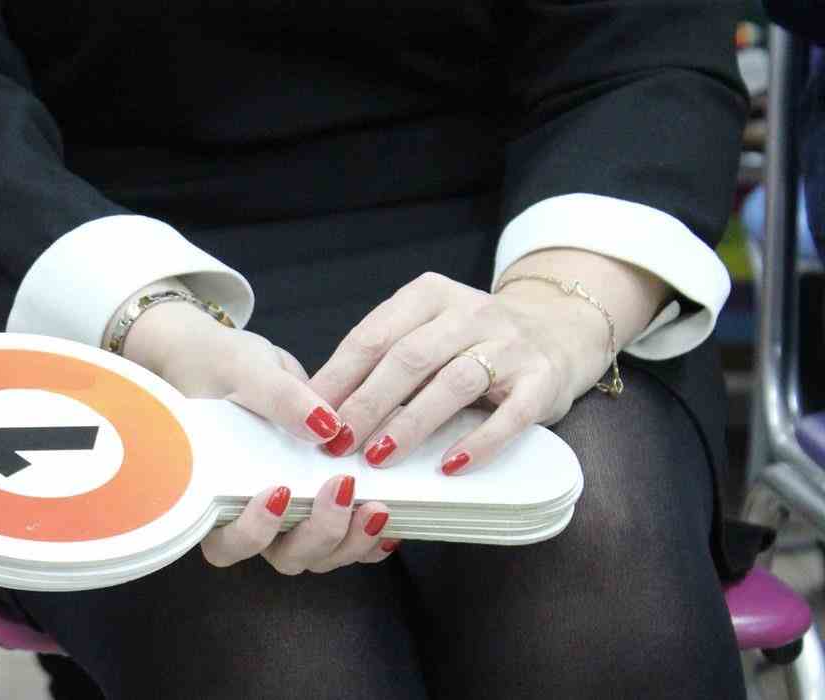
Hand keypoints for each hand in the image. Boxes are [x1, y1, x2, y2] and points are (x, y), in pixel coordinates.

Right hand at [121, 301, 399, 570]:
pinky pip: (350, 540)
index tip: (279, 491)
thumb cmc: (224, 369)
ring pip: (322, 554)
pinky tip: (388, 517)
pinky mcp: (323, 507)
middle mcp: (254, 515)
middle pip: (285, 555)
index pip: (227, 541)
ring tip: (377, 505)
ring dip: (351, 539)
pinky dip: (371, 537)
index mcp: (218, 493)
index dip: (253, 532)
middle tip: (342, 487)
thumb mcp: (247, 371)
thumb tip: (324, 426)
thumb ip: (279, 398)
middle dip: (319, 532)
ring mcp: (292, 517)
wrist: (245, 366)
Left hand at [307, 272, 613, 473]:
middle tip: (337, 444)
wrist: (560, 330)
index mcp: (428, 296)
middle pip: (408, 359)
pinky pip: (510, 414)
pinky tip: (449, 466)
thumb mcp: (426, 332)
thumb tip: (320, 408)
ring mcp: (510, 344)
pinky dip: (479, 442)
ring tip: (379, 457)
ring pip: (453, 383)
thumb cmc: (472, 342)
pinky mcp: (542, 378)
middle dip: (367, 404)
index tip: (310, 416)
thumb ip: (383, 359)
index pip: (373, 336)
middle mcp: (470, 312)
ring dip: (411, 423)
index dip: (338, 378)